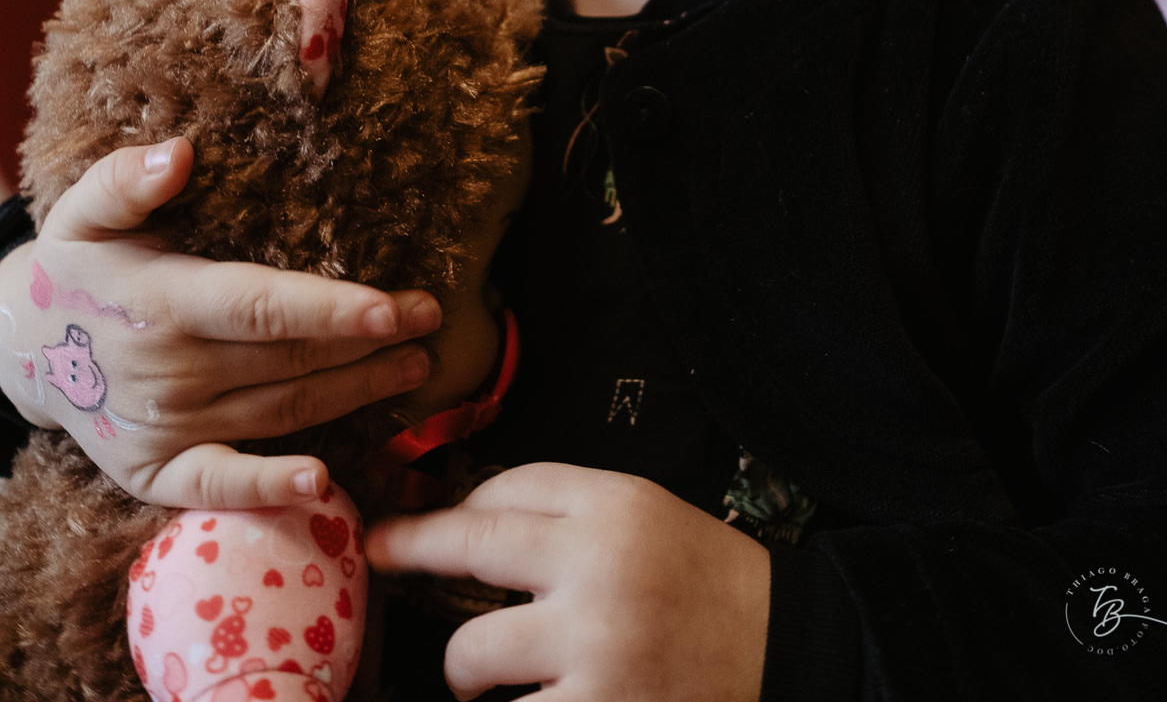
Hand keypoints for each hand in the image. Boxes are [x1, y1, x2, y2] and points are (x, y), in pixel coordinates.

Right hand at [0, 138, 440, 508]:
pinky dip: (270, 490)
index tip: (392, 306)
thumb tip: (180, 153)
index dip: (329, 309)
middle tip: (430, 320)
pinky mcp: (156, 473)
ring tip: (414, 365)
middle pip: (288, 360)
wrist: (21, 349)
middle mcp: (169, 372)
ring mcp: (164, 429)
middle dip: (368, 342)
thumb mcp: (85, 210)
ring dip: (353, 393)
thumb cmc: (76, 266)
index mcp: (161, 302)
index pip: (260, 307)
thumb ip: (128, 179)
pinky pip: (220, 486)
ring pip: (279, 412)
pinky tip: (325, 483)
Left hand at [367, 463, 770, 701]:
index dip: (445, 507)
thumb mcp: (644, 514)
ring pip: (472, 653)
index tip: (401, 521)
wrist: (781, 650)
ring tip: (476, 678)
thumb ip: (565, 509)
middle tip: (380, 556)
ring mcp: (594, 650)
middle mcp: (598, 570)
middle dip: (411, 549)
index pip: (505, 489)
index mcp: (614, 507)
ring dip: (463, 670)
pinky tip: (524, 700)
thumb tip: (468, 518)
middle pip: (473, 546)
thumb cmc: (702, 581)